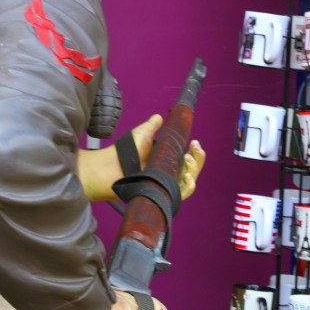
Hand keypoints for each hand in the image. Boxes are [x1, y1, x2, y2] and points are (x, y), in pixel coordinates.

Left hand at [78, 114, 204, 201]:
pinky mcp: (163, 193)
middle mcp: (169, 174)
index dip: (195, 151)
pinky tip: (188, 175)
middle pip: (193, 169)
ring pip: (190, 181)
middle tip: (195, 147)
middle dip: (198, 158)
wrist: (111, 167)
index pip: (188, 158)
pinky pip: (182, 193)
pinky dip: (189, 185)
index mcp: (167, 161)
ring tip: (189, 158)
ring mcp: (167, 184)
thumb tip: (159, 116)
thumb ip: (152, 126)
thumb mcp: (142, 134)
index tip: (194, 141)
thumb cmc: (126, 151)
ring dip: (195, 169)